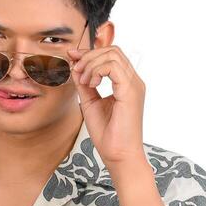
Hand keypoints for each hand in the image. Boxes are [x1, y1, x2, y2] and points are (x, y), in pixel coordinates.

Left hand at [67, 43, 145, 166]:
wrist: (118, 155)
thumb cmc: (107, 135)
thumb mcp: (90, 103)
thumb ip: (84, 84)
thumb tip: (75, 66)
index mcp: (126, 83)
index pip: (110, 55)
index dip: (89, 53)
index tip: (71, 57)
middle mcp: (133, 81)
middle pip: (112, 50)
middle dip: (89, 56)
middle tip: (75, 70)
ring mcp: (134, 85)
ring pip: (113, 54)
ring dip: (91, 64)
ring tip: (84, 82)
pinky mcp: (131, 91)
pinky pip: (113, 66)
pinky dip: (97, 70)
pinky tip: (91, 84)